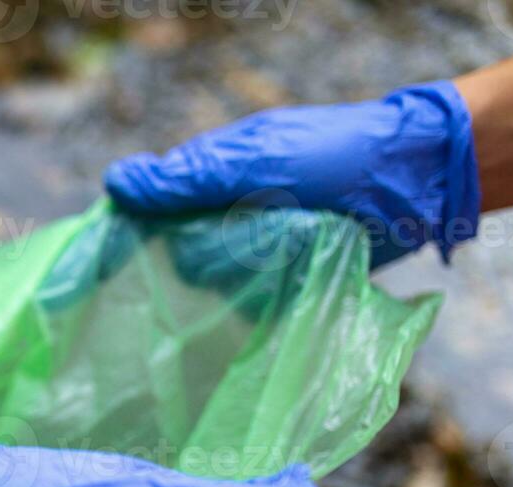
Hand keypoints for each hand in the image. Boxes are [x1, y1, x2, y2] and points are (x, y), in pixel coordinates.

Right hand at [104, 81, 479, 267]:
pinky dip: (257, 302)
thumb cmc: (332, 158)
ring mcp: (252, 246)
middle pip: (176, 252)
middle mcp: (223, 211)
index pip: (146, 209)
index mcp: (208, 175)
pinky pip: (247, 301)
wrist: (413, 183)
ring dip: (234, 279)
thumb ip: (186, 179)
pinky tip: (276, 296)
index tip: (99, 272)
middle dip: (198, 259)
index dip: (125, 237)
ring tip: (272, 265)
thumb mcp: (253, 161)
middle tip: (235, 251)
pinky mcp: (280, 278)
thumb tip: (115, 184)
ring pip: (210, 280)